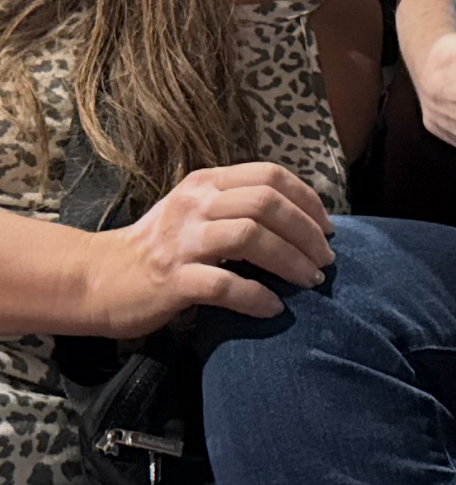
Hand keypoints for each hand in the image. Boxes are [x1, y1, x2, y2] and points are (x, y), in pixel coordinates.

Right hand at [81, 162, 336, 334]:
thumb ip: (237, 208)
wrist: (99, 278)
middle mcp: (195, 204)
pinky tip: (274, 309)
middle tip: (325, 260)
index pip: (270, 175)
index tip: (327, 227)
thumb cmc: (157, 247)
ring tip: (309, 281)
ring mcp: (182, 241)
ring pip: (251, 237)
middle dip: (306, 232)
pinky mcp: (173, 280)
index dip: (307, 199)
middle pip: (267, 203)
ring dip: (290, 260)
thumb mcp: (195, 212)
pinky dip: (257, 298)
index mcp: (206, 183)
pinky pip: (226, 285)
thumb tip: (300, 223)